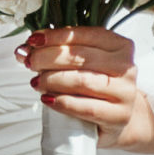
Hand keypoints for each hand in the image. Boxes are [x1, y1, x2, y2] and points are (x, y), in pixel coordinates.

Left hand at [21, 26, 153, 153]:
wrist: (117, 118)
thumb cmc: (97, 87)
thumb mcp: (84, 64)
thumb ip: (61, 52)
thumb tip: (27, 48)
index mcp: (120, 46)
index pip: (85, 35)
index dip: (56, 36)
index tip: (34, 39)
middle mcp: (126, 67)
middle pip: (81, 58)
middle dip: (49, 57)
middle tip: (30, 62)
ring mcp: (125, 92)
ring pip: (81, 81)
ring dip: (52, 80)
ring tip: (36, 81)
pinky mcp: (118, 116)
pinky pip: (85, 107)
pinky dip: (62, 102)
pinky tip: (47, 99)